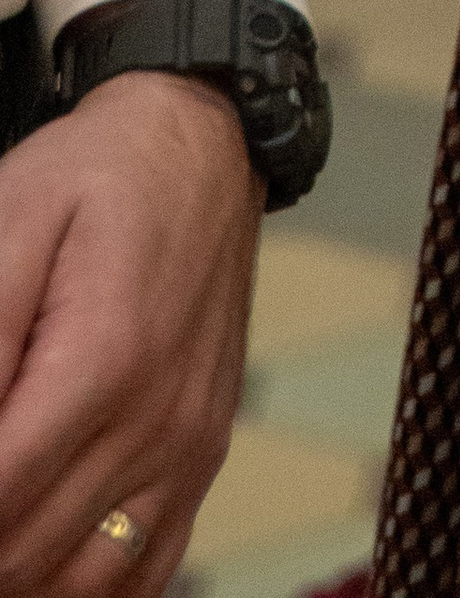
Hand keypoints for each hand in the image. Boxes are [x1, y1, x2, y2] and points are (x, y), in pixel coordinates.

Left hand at [0, 73, 262, 594]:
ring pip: (80, 579)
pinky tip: (35, 558)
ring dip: (15, 572)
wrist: (203, 142)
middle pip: (24, 552)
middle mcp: (159, 417)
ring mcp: (189, 443)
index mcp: (106, 360)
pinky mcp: (204, 451)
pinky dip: (80, 586)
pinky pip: (144, 568)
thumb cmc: (98, 174)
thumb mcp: (14, 218)